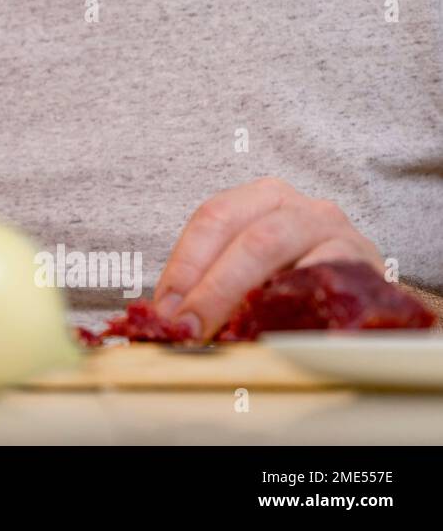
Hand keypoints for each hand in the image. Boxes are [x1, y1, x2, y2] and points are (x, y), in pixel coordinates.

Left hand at [153, 177, 382, 340]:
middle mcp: (298, 206)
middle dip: (209, 285)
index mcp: (261, 199)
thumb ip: (211, 287)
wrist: (366, 296)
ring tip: (222, 330)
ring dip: (240, 292)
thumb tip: (165, 320)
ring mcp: (334, 230)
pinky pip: (323, 274)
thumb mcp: (254, 273)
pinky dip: (292, 298)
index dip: (184, 265)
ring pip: (275, 246)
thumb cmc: (299, 281)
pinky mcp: (362, 261)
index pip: (212, 219)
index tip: (165, 309)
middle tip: (188, 327)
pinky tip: (273, 324)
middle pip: (243, 236)